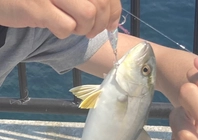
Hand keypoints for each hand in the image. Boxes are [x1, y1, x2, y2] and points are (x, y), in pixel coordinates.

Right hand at [0, 0, 120, 38]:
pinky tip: (53, 26)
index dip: (114, 12)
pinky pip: (66, 27)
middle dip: (98, 25)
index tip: (110, 25)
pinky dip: (63, 32)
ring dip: (82, 28)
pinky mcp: (38, 7)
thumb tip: (112, 21)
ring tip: (70, 26)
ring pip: (88, 15)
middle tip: (88, 31)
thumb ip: (90, 0)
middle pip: (100, 5)